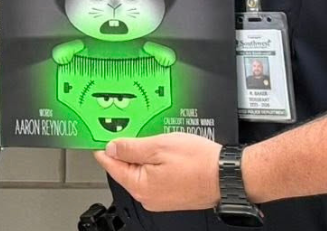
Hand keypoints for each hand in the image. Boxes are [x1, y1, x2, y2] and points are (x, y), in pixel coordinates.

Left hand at [93, 132, 221, 211]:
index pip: (110, 164)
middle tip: (134, 129)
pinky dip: (156, 162)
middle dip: (127, 148)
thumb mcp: (159, 146)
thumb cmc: (200, 162)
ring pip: (141, 170)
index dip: (104, 146)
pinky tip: (166, 151)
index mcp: (140, 185)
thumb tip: (110, 148)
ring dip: (144, 154)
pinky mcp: (171, 194)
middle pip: (125, 167)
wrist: (229, 175)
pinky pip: (155, 175)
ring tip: (156, 139)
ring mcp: (159, 197)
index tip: (97, 135)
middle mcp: (147, 196)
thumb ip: (131, 147)